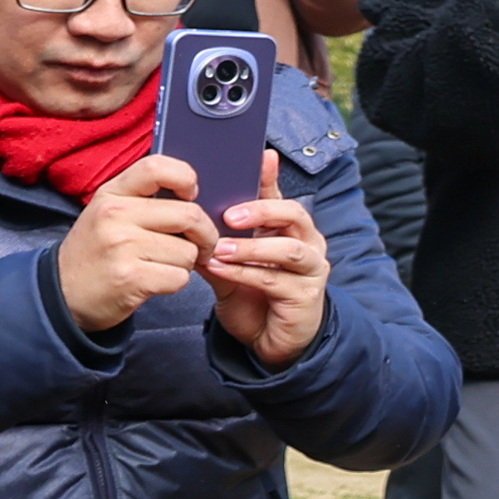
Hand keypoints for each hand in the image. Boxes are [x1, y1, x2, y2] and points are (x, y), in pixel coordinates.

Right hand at [55, 149, 220, 333]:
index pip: (158, 167)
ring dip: (186, 263)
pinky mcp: (130, 278)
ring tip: (163, 265)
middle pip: (190, 215)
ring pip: (188, 251)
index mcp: (112, 194)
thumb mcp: (107, 212)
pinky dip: (175, 282)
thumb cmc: (96, 251)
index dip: (186, 178)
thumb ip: (143, 198)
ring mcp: (122, 246)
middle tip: (201, 246)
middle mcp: (116, 215)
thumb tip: (195, 196)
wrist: (62, 293)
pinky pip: (179, 277)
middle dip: (205, 235)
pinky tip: (155, 281)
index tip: (191, 196)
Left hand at [198, 164, 325, 366]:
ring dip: (252, 247)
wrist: (269, 341)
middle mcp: (307, 244)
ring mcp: (311, 271)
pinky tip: (221, 270)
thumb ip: (219, 237)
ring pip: (288, 249)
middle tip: (229, 215)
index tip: (259, 158)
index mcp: (290, 229)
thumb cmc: (253, 296)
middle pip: (295, 215)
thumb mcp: (233, 261)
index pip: (280, 196)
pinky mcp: (305, 297)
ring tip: (220, 248)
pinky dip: (245, 273)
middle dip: (262, 210)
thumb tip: (187, 212)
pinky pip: (275, 281)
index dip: (270, 177)